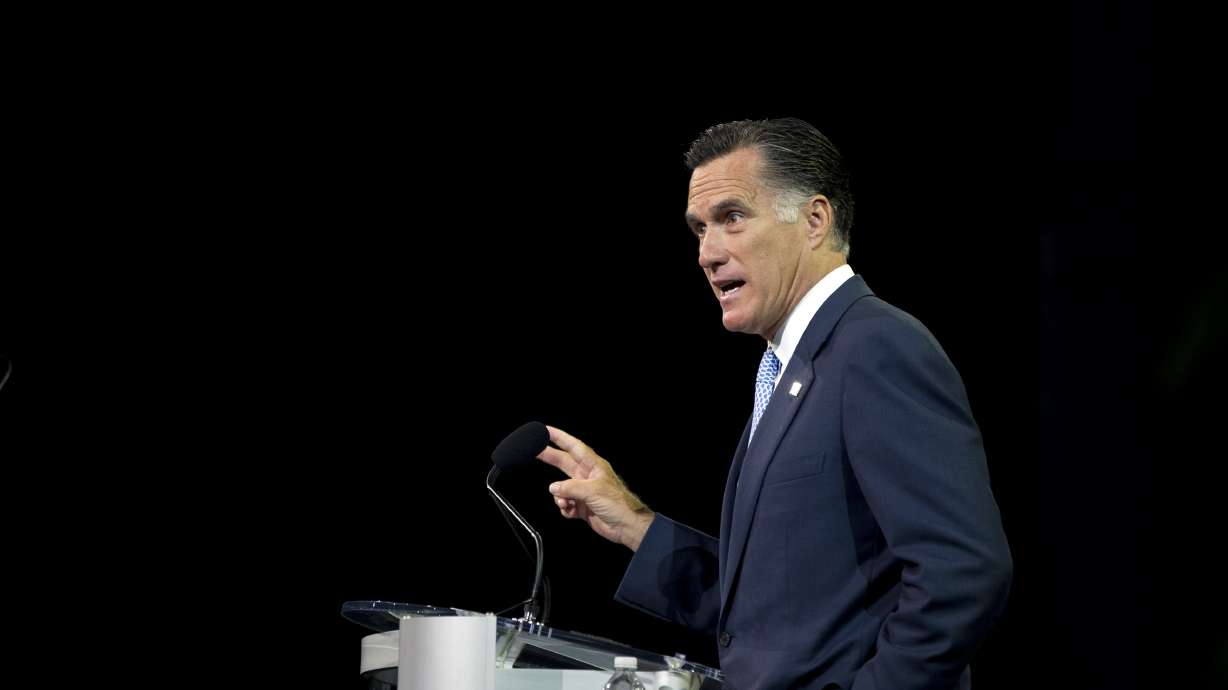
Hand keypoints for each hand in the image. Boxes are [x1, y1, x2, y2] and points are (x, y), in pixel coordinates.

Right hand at [536, 425, 654, 550]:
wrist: (626, 526)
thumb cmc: (619, 504)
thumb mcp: (593, 491)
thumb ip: (570, 487)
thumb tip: (554, 488)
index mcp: (593, 466)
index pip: (573, 446)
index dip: (560, 437)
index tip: (546, 431)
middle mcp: (587, 476)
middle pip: (563, 462)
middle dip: (550, 457)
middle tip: (534, 452)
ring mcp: (584, 492)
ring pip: (561, 488)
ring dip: (559, 495)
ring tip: (565, 502)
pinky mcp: (582, 506)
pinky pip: (565, 504)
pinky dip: (564, 508)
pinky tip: (570, 511)